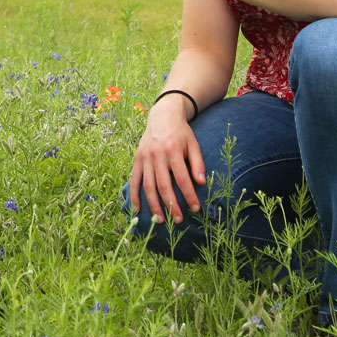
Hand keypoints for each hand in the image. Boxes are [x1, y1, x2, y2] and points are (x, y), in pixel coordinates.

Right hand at [129, 94, 206, 223]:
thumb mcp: (193, 144)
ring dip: (153, 205)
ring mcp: (144, 157)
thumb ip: (197, 163)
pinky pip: (134, 179)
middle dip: (171, 205)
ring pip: (148, 185)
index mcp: (172, 150)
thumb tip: (201, 182)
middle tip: (178, 220)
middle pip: (163, 185)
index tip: (196, 208)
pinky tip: (138, 209)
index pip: (182, 178)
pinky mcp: (137, 159)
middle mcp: (157, 154)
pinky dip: (134, 195)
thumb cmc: (181, 132)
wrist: (162, 116)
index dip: (189, 195)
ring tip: (160, 220)